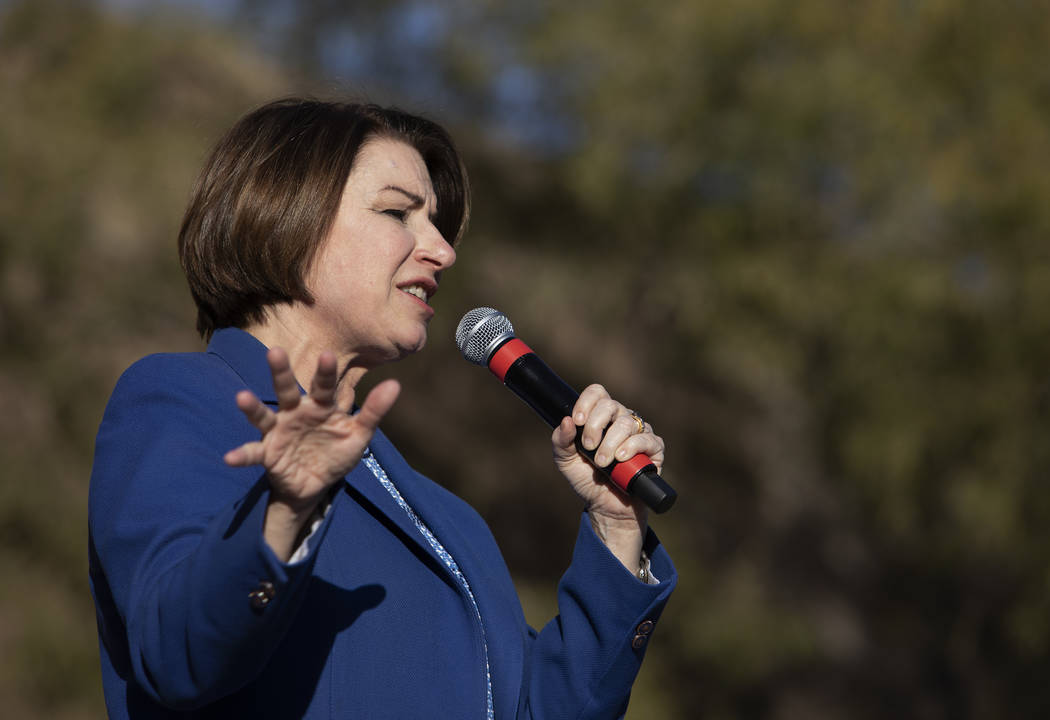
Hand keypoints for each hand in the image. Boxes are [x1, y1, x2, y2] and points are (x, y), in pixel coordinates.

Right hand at [224, 348, 399, 558]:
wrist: (316, 486)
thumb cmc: (336, 453)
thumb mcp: (359, 435)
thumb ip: (373, 411)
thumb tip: (395, 384)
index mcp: (321, 407)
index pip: (324, 386)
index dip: (325, 372)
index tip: (328, 355)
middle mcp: (296, 414)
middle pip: (287, 390)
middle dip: (281, 373)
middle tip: (275, 351)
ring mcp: (279, 432)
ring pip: (264, 416)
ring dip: (252, 407)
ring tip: (241, 397)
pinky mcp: (268, 454)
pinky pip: (253, 453)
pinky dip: (241, 455)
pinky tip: (229, 457)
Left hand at [551, 383, 664, 528]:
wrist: (606, 506)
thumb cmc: (587, 479)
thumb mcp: (566, 461)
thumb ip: (561, 441)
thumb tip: (566, 421)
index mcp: (601, 417)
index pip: (597, 393)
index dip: (586, 402)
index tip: (577, 421)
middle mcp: (621, 420)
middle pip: (610, 405)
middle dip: (595, 425)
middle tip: (588, 447)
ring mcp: (640, 433)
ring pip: (626, 423)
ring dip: (610, 444)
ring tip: (602, 463)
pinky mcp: (654, 450)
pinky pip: (646, 439)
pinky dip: (631, 448)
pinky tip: (621, 459)